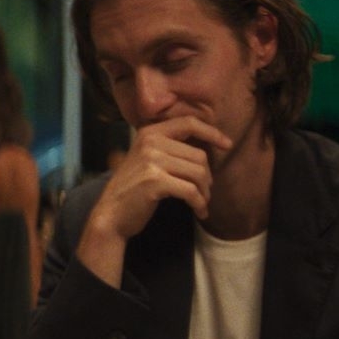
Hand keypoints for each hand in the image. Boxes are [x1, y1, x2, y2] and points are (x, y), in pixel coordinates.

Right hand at [75, 117, 231, 285]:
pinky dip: (199, 204)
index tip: (227, 144)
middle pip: (199, 155)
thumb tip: (208, 147)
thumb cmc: (133, 190)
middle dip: (207, 178)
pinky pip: (191, 191)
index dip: (212, 132)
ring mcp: (151, 161)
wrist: (111, 214)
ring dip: (205, 192)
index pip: (189, 123)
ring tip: (201, 203)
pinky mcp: (155, 181)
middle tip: (205, 193)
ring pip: (198, 173)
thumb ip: (169, 148)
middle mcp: (150, 142)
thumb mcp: (147, 159)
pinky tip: (199, 212)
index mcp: (150, 132)